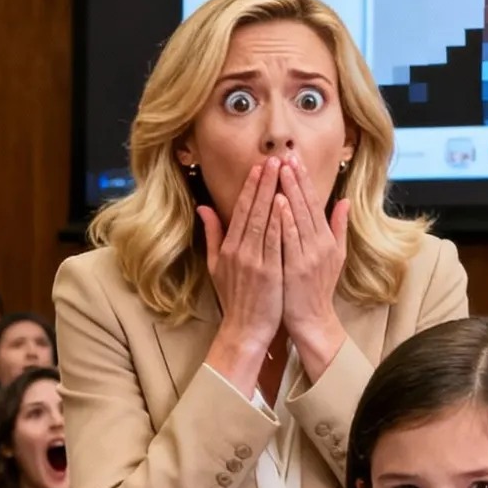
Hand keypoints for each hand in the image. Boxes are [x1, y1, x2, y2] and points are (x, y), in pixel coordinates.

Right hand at [201, 158, 284, 388]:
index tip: (259, 165)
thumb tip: (203, 207)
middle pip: (252, 209)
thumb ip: (212, 235)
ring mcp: (254, 261)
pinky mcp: (268, 272)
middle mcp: (239, 251)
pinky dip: (278, 221)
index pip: (239, 210)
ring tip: (282, 172)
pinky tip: (284, 203)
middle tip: (274, 158)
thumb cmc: (234, 298)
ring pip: (263, 221)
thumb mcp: (216, 266)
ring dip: (272, 194)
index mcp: (229, 247)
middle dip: (263, 182)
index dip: (250, 187)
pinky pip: (274, 242)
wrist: (243, 329)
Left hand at [276, 156, 348, 379]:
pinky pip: (290, 239)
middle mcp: (320, 244)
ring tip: (280, 169)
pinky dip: (286, 220)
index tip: (293, 158)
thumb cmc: (317, 289)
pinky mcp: (298, 268)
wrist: (313, 321)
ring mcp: (309, 255)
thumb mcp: (335, 256)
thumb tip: (344, 202)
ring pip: (299, 217)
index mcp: (326, 239)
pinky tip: (279, 202)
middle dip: (296, 178)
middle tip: (286, 153)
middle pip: (307, 204)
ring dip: (290, 191)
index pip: (314, 203)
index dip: (304, 180)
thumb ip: (338, 228)